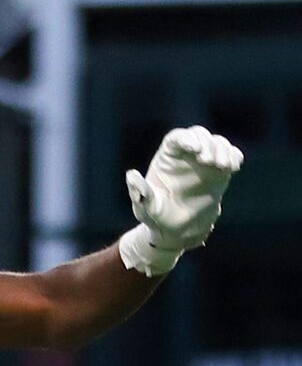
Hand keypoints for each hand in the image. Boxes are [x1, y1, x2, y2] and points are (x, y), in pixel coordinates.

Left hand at [121, 126, 242, 274]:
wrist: (178, 230)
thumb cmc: (157, 217)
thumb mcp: (146, 208)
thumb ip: (140, 192)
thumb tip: (131, 175)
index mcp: (167, 158)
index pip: (177, 138)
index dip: (187, 139)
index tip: (195, 149)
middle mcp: (187, 153)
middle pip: (200, 135)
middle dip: (207, 144)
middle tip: (209, 161)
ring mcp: (205, 159)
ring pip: (217, 143)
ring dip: (223, 150)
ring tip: (223, 167)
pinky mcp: (220, 169)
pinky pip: (231, 155)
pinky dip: (234, 157)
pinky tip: (233, 167)